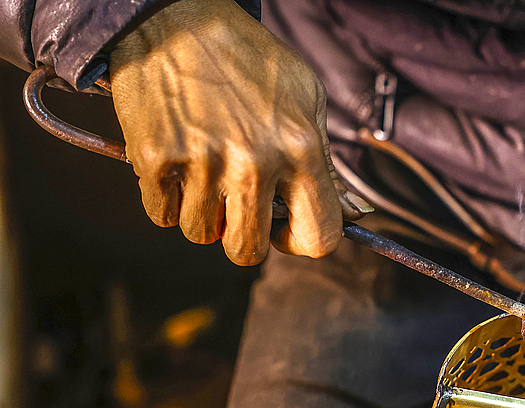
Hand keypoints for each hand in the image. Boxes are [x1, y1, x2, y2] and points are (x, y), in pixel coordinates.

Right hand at [109, 0, 369, 264]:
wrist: (173, 16)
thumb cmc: (246, 58)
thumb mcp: (305, 98)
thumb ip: (326, 163)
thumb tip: (352, 214)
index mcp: (301, 149)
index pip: (318, 238)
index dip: (300, 241)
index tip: (284, 229)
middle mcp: (255, 163)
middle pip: (248, 252)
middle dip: (243, 236)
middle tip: (237, 206)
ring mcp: (202, 165)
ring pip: (201, 235)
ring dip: (202, 214)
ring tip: (204, 173)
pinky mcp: (156, 161)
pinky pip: (162, 216)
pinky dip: (166, 199)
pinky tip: (177, 164)